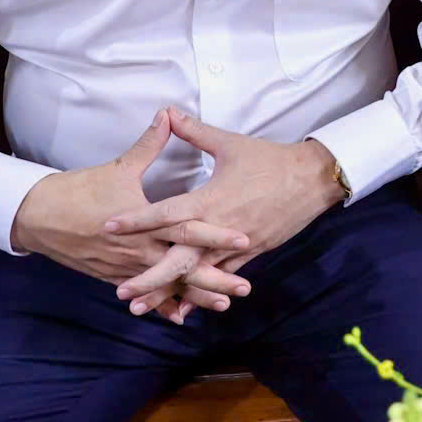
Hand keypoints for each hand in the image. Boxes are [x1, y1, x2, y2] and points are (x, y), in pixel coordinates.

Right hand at [7, 110, 252, 318]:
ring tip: (222, 305)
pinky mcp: (113, 276)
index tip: (245, 238)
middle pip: (182, 266)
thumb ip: (149, 144)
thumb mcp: (119, 166)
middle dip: (214, 278)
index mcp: (143, 223)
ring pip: (166, 284)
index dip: (216, 233)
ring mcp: (125, 267)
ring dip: (194, 295)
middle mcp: (137, 250)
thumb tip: (168, 114)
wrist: (37, 217)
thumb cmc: (79, 190)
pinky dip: (162, 304)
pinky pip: (143, 293)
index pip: (187, 228)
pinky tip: (181, 316)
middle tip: (244, 289)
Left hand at [102, 110, 343, 312]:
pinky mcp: (251, 252)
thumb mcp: (230, 143)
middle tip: (121, 293)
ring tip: (141, 308)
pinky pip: (222, 276)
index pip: (166, 212)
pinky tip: (183, 308)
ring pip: (198, 274)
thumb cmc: (270, 159)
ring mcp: (237, 244)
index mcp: (210, 200)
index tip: (109, 227)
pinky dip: (201, 292)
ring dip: (169, 292)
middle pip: (179, 258)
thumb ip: (195, 132)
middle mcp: (219, 227)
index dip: (136, 220)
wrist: (312, 179)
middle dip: (149, 278)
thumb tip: (168, 113)